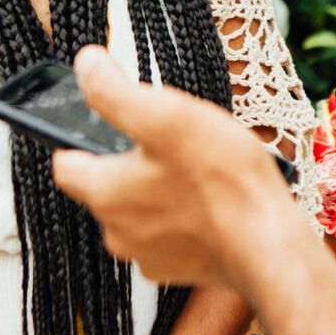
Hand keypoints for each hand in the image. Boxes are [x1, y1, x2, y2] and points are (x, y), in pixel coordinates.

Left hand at [52, 46, 296, 287]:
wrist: (269, 246)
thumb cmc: (223, 181)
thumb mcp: (168, 117)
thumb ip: (116, 91)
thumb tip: (85, 65)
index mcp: (104, 194)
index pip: (65, 163)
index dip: (81, 136)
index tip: (110, 121)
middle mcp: (117, 232)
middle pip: (105, 184)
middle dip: (129, 160)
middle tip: (169, 141)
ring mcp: (148, 255)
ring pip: (138, 208)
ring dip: (157, 188)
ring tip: (196, 168)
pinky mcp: (178, 269)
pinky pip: (168, 232)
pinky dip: (182, 215)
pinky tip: (210, 199)